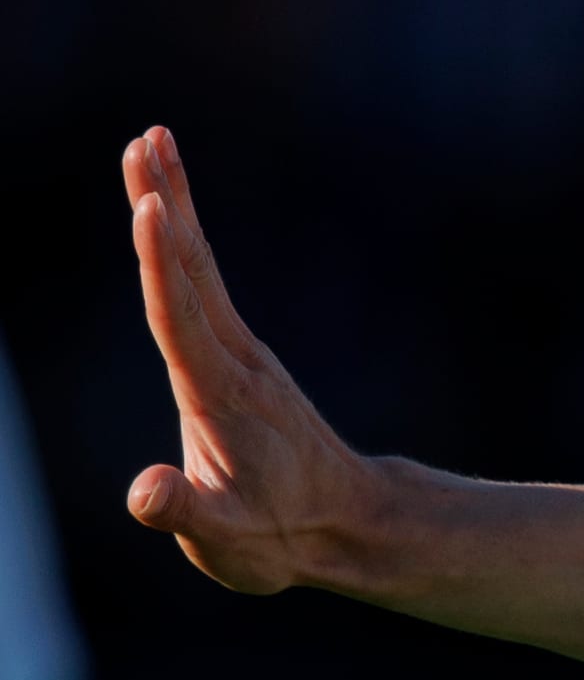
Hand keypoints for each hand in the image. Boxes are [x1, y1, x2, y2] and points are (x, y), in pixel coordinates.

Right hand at [124, 126, 374, 593]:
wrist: (343, 526)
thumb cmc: (278, 539)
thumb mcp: (226, 540)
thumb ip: (182, 513)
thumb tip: (145, 492)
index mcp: (219, 396)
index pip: (181, 319)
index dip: (159, 265)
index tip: (148, 209)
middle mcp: (232, 361)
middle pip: (190, 271)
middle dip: (165, 204)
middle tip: (145, 139)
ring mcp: (238, 354)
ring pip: (198, 266)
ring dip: (172, 204)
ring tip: (151, 143)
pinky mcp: (237, 356)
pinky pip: (202, 284)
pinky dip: (180, 241)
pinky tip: (166, 211)